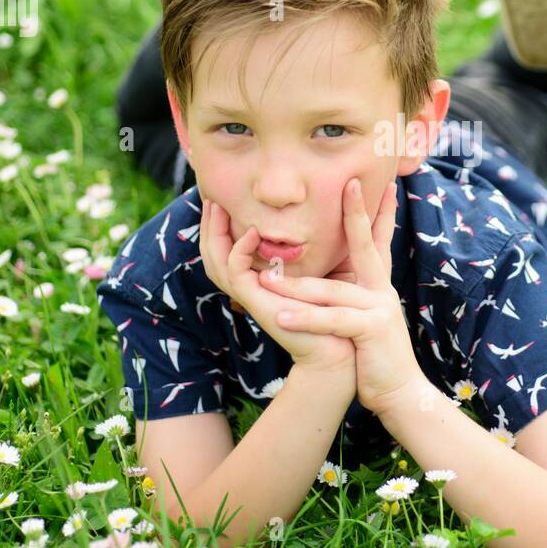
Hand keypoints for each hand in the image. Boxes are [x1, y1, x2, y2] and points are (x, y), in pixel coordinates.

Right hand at [198, 193, 354, 373]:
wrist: (338, 350)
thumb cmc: (333, 310)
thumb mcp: (316, 270)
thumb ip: (304, 248)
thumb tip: (314, 215)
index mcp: (257, 280)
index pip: (225, 249)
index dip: (219, 225)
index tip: (223, 197)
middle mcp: (248, 287)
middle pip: (211, 253)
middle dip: (208, 224)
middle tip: (210, 197)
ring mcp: (251, 295)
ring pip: (215, 260)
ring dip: (214, 231)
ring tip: (217, 205)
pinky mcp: (258, 302)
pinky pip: (235, 272)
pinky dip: (239, 250)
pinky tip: (252, 232)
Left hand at [258, 176, 422, 416]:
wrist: (400, 392)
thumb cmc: (375, 357)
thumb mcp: (362, 320)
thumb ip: (347, 299)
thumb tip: (325, 283)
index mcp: (377, 286)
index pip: (377, 242)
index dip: (379, 212)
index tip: (382, 183)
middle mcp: (381, 291)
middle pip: (367, 245)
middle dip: (357, 214)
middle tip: (350, 183)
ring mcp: (379, 309)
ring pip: (333, 291)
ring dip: (299, 286)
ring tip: (267, 279)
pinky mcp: (372, 331)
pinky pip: (332, 321)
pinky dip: (305, 319)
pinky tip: (280, 317)